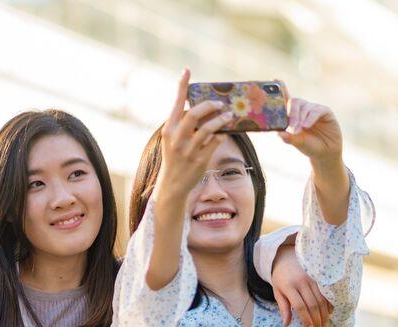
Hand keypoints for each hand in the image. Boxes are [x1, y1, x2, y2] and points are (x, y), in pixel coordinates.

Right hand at [155, 68, 234, 201]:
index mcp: (169, 129)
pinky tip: (225, 133)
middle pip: (194, 114)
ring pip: (209, 129)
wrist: (172, 185)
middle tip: (219, 103)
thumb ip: (183, 124)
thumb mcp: (172, 139)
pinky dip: (222, 135)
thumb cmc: (175, 157)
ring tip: (229, 116)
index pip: (176, 103)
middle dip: (209, 106)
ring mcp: (188, 150)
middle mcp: (176, 138)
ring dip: (221, 120)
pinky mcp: (200, 160)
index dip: (182, 85)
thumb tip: (202, 108)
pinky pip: (215, 142)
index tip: (187, 70)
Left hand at [270, 245, 332, 326]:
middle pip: (313, 304)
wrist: (287, 257)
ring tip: (324, 324)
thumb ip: (283, 307)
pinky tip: (329, 312)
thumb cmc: (281, 277)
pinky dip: (329, 303)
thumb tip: (286, 324)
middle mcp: (301, 282)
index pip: (300, 306)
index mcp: (289, 287)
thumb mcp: (278, 292)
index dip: (306, 319)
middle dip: (317, 319)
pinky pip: (326, 292)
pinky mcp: (318, 276)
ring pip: (321, 299)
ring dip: (324, 314)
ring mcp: (312, 278)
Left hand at [278, 98, 342, 164]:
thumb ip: (288, 138)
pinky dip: (310, 118)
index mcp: (294, 114)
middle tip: (292, 127)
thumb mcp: (298, 142)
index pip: (285, 104)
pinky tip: (307, 126)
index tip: (276, 109)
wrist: (326, 152)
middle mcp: (304, 109)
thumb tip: (278, 134)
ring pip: (305, 106)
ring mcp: (314, 109)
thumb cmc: (310, 146)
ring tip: (299, 130)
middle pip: (295, 102)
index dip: (280, 102)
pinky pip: (316, 110)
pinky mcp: (325, 112)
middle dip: (292, 114)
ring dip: (300, 118)